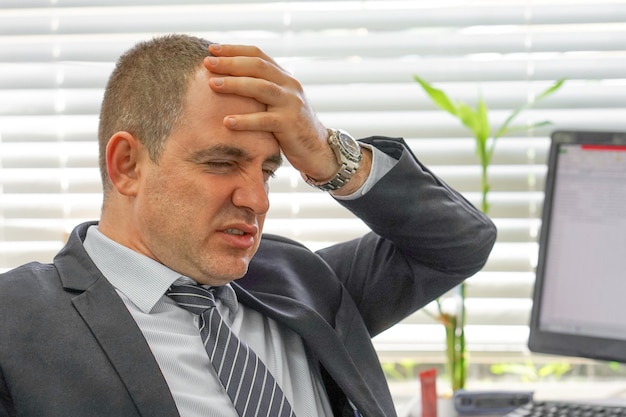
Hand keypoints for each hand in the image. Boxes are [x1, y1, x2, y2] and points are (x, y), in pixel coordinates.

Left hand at [204, 43, 369, 189]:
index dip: (234, 50)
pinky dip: (245, 120)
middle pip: (258, 67)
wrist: (318, 150)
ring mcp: (292, 104)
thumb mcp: (278, 103)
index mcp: (284, 77)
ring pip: (261, 88)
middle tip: (207, 63)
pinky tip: (227, 122)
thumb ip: (261, 90)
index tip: (211, 50)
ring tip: (212, 85)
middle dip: (231, 63)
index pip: (258, 55)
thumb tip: (228, 79)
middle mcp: (290, 86)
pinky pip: (264, 120)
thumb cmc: (291, 127)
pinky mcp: (290, 125)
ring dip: (235, 84)